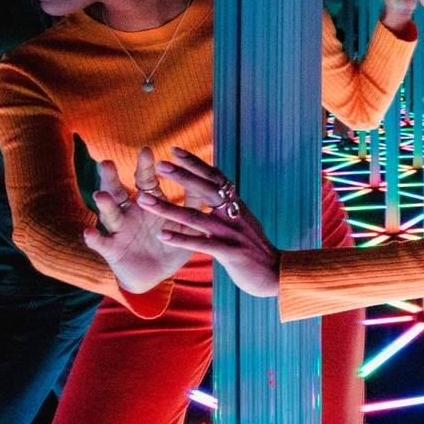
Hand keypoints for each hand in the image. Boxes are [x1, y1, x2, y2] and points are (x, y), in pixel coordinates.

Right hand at [81, 147, 189, 293]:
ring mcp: (118, 230)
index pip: (144, 180)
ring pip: (108, 214)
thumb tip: (209, 179)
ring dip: (104, 205)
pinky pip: (100, 243)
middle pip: (118, 190)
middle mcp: (129, 212)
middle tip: (107, 162)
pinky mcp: (111, 249)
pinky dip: (94, 238)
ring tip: (101, 195)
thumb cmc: (171, 244)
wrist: (158, 274)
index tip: (146, 150)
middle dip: (111, 177)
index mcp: (147, 202)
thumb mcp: (184, 223)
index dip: (144, 167)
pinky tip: (89, 233)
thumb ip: (193, 202)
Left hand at [138, 148, 281, 297]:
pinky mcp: (230, 253)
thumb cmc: (257, 249)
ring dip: (168, 209)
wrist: (278, 272)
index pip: (215, 178)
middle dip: (181, 176)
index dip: (196, 163)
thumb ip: (230, 207)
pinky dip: (181, 239)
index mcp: (236, 206)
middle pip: (205, 190)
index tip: (175, 150)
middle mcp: (233, 216)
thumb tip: (221, 189)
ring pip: (195, 218)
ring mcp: (231, 234)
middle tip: (159, 164)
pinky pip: (201, 244)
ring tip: (145, 201)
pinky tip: (162, 235)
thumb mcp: (245, 222)